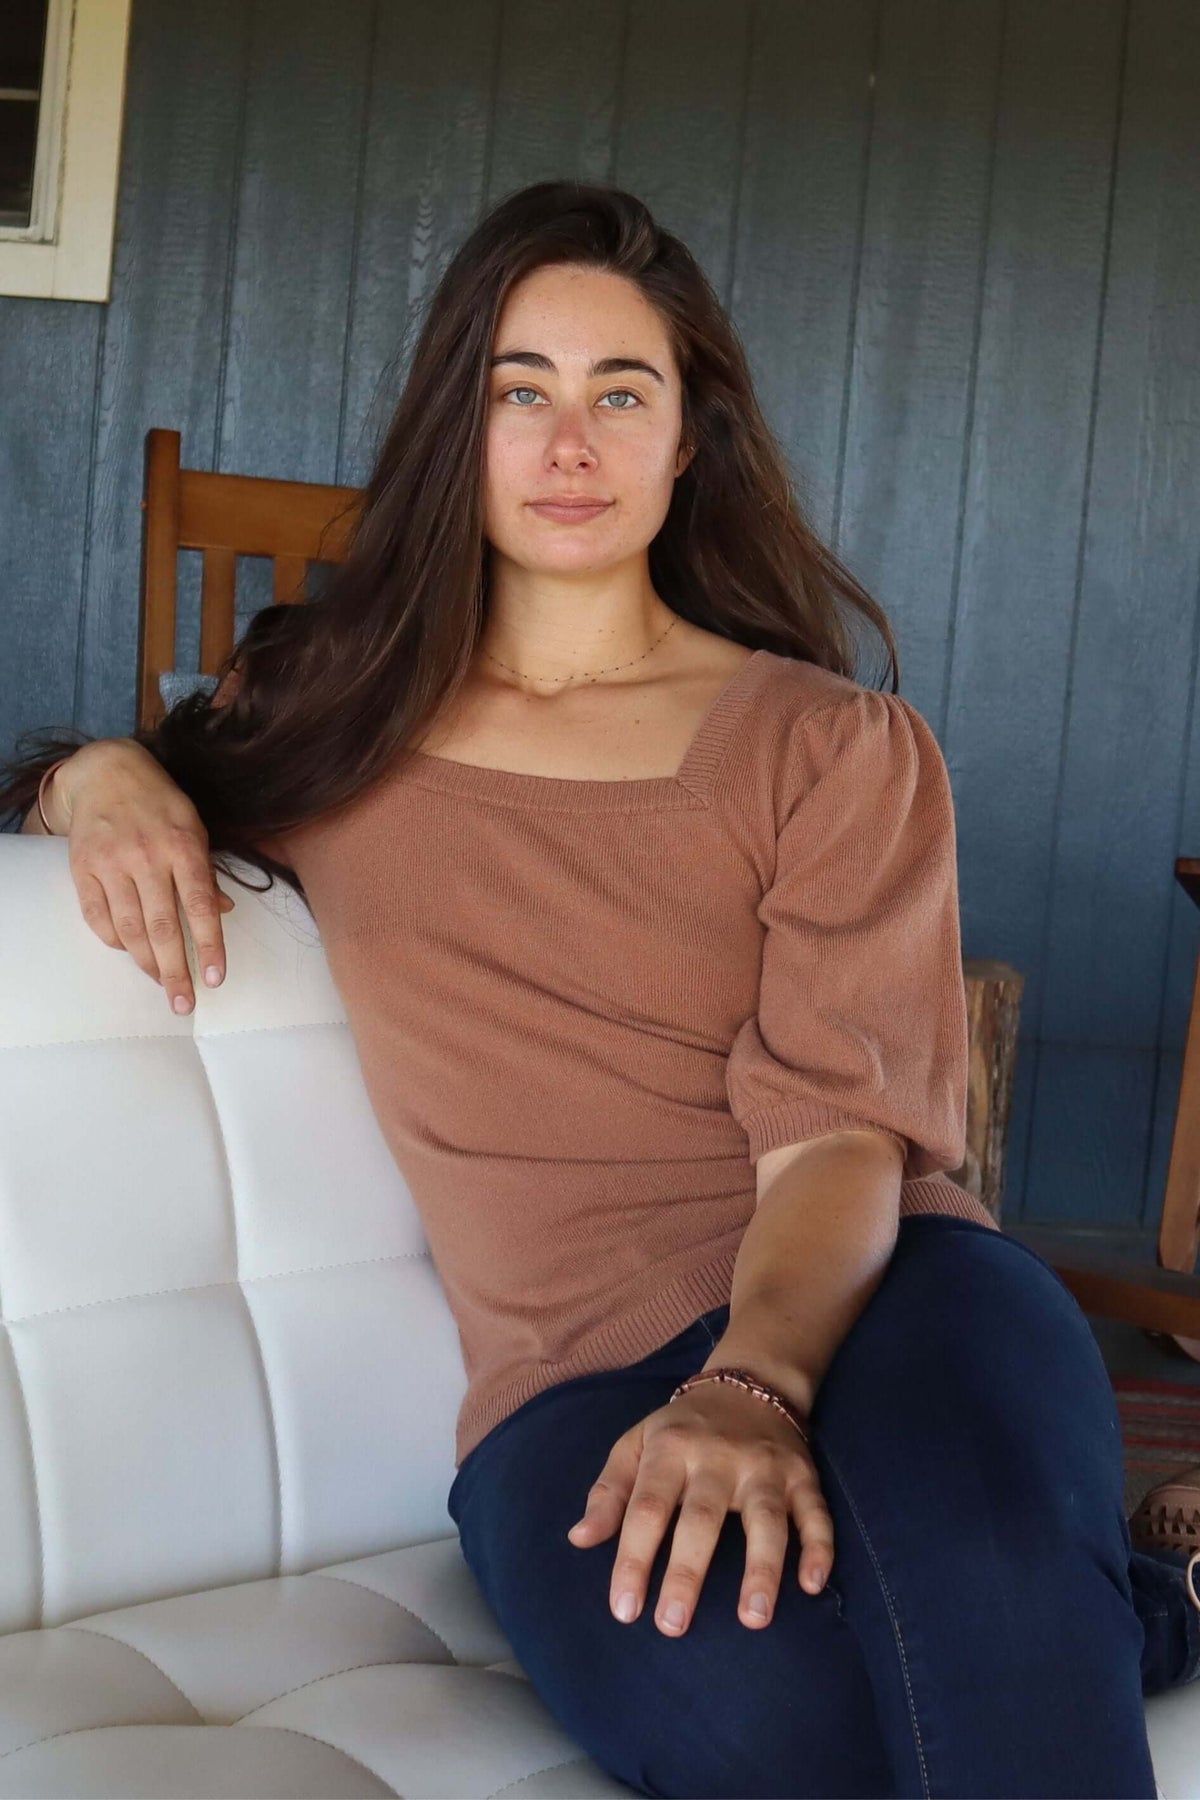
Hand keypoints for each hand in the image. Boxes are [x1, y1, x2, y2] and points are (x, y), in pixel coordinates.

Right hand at [60, 741, 235, 1016]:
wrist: (107, 773)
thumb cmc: (161, 804)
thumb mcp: (195, 828)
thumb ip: (208, 872)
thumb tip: (224, 912)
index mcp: (184, 845)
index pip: (200, 906)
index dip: (209, 946)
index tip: (215, 978)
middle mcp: (147, 856)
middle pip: (163, 927)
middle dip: (176, 971)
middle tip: (184, 1003)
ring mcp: (112, 863)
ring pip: (129, 928)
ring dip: (147, 963)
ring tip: (162, 983)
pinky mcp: (83, 869)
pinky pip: (98, 918)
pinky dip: (115, 941)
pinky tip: (131, 952)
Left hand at [565, 1378, 832, 1636]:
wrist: (750, 1384)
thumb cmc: (682, 1429)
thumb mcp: (636, 1444)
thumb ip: (608, 1492)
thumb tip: (579, 1540)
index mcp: (670, 1449)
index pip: (646, 1508)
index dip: (633, 1559)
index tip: (623, 1610)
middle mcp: (718, 1457)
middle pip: (702, 1518)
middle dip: (687, 1572)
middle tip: (672, 1626)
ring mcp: (765, 1467)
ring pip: (766, 1518)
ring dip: (762, 1568)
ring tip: (753, 1619)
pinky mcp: (803, 1476)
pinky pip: (816, 1513)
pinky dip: (819, 1547)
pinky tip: (814, 1585)